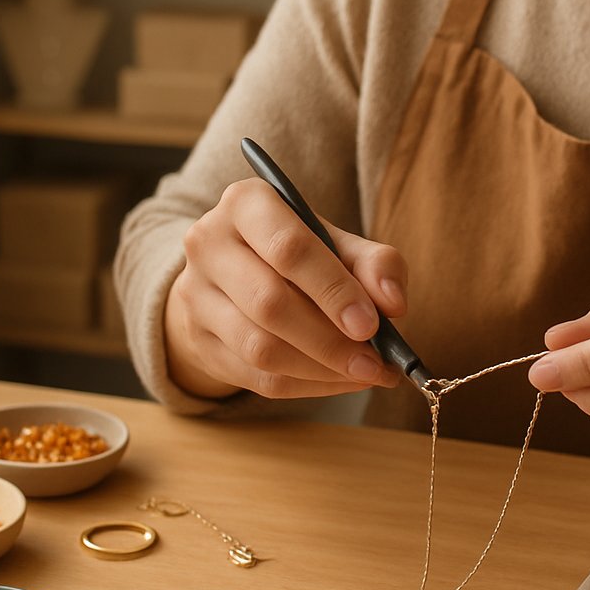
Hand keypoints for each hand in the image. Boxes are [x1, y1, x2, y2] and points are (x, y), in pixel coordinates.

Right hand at [164, 178, 406, 398]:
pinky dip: (307, 385)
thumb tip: (394, 303)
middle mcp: (209, 243)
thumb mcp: (339, 244)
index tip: (371, 325)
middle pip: (270, 303)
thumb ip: (376, 264)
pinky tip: (339, 380)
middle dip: (330, 341)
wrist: (237, 275)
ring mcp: (195, 295)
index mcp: (246, 204)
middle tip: (375, 362)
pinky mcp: (198, 341)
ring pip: (260, 348)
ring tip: (365, 373)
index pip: (288, 248)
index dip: (333, 290)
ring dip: (321, 369)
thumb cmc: (299, 255)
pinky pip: (256, 377)